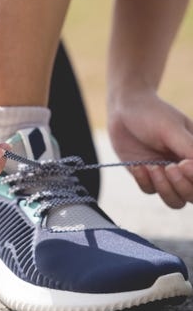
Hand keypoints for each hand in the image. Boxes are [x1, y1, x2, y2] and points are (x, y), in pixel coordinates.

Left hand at [108, 91, 192, 207]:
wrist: (124, 109)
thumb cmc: (152, 114)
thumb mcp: (172, 129)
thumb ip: (190, 150)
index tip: (183, 164)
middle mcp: (184, 169)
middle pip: (192, 196)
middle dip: (181, 186)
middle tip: (169, 167)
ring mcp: (165, 175)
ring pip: (174, 200)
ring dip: (164, 188)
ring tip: (152, 167)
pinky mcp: (145, 176)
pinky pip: (149, 190)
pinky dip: (144, 181)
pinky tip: (138, 165)